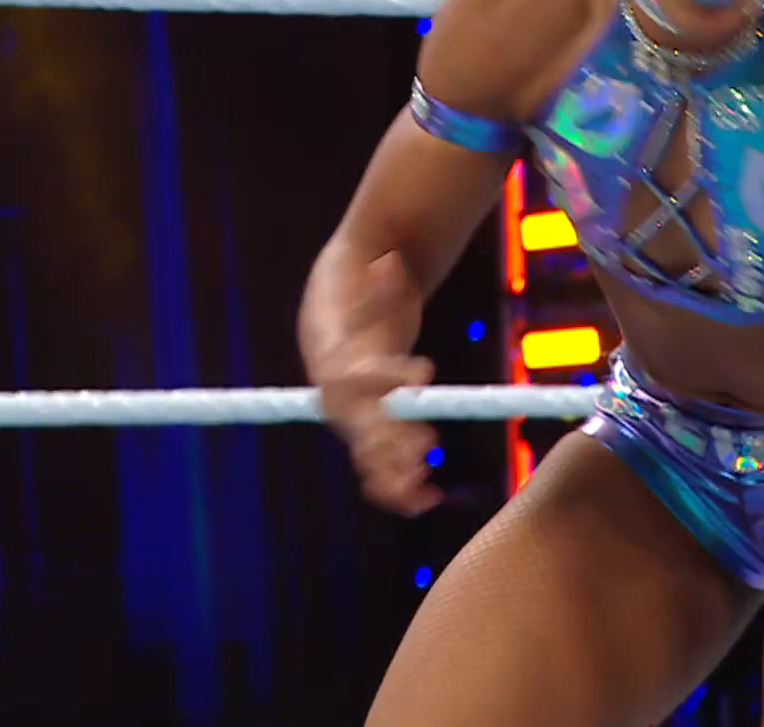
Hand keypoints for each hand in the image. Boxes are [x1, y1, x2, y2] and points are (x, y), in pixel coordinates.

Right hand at [315, 253, 443, 515]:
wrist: (340, 306)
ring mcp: (353, 414)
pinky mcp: (370, 429)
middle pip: (361, 425)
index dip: (388, 377)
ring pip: (368, 455)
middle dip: (391, 438)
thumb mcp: (368, 275)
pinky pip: (380, 467)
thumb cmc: (357, 288)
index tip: (424, 370)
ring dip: (394, 472)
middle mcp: (339, 394)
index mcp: (335, 358)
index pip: (356, 374)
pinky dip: (400, 487)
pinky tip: (428, 502)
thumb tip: (390, 260)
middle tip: (427, 443)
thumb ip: (379, 279)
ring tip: (425, 489)